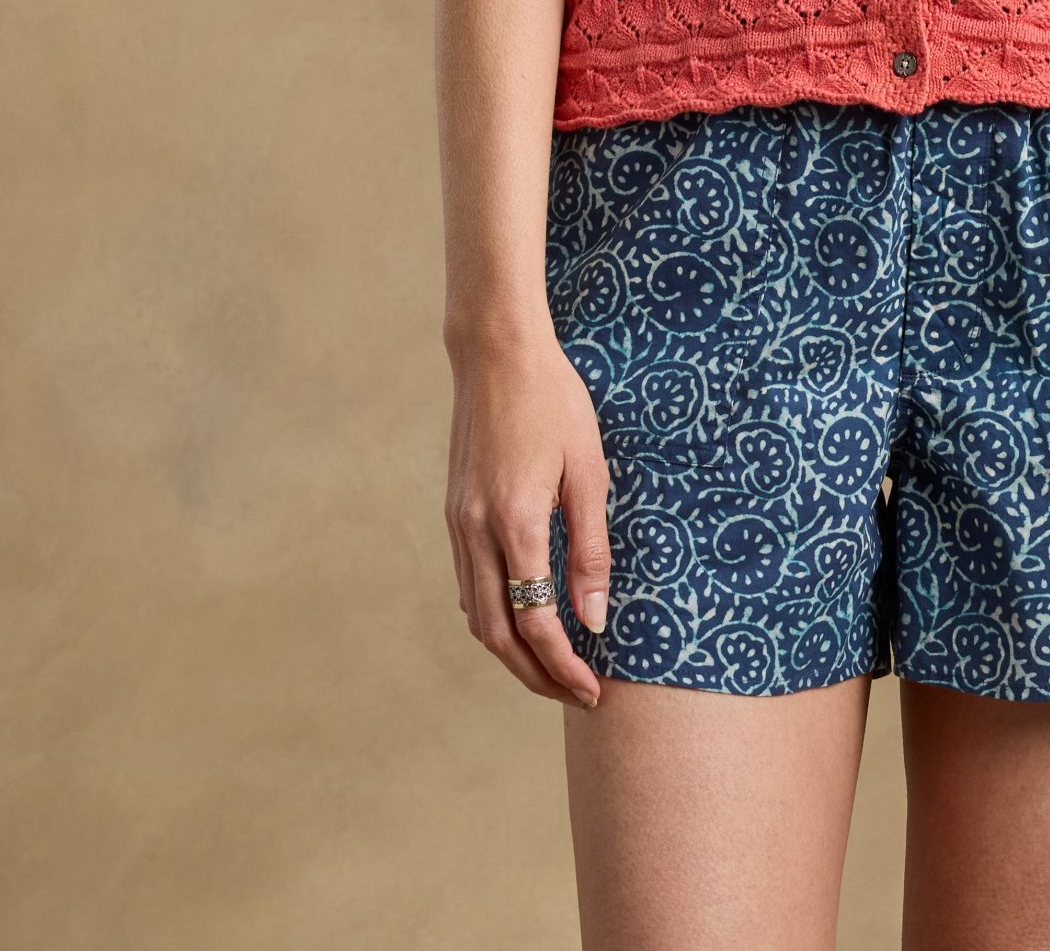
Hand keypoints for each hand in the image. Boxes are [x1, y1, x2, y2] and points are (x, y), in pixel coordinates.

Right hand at [443, 322, 609, 707]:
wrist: (497, 354)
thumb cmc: (554, 403)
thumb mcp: (589, 471)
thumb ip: (591, 550)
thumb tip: (596, 620)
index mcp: (516, 523)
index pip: (537, 622)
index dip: (565, 667)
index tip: (594, 690)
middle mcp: (476, 532)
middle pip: (497, 635)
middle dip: (536, 676)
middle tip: (576, 694)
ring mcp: (458, 524)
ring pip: (477, 616)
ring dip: (512, 652)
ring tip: (553, 666)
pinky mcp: (454, 513)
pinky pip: (468, 585)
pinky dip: (493, 616)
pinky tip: (523, 617)